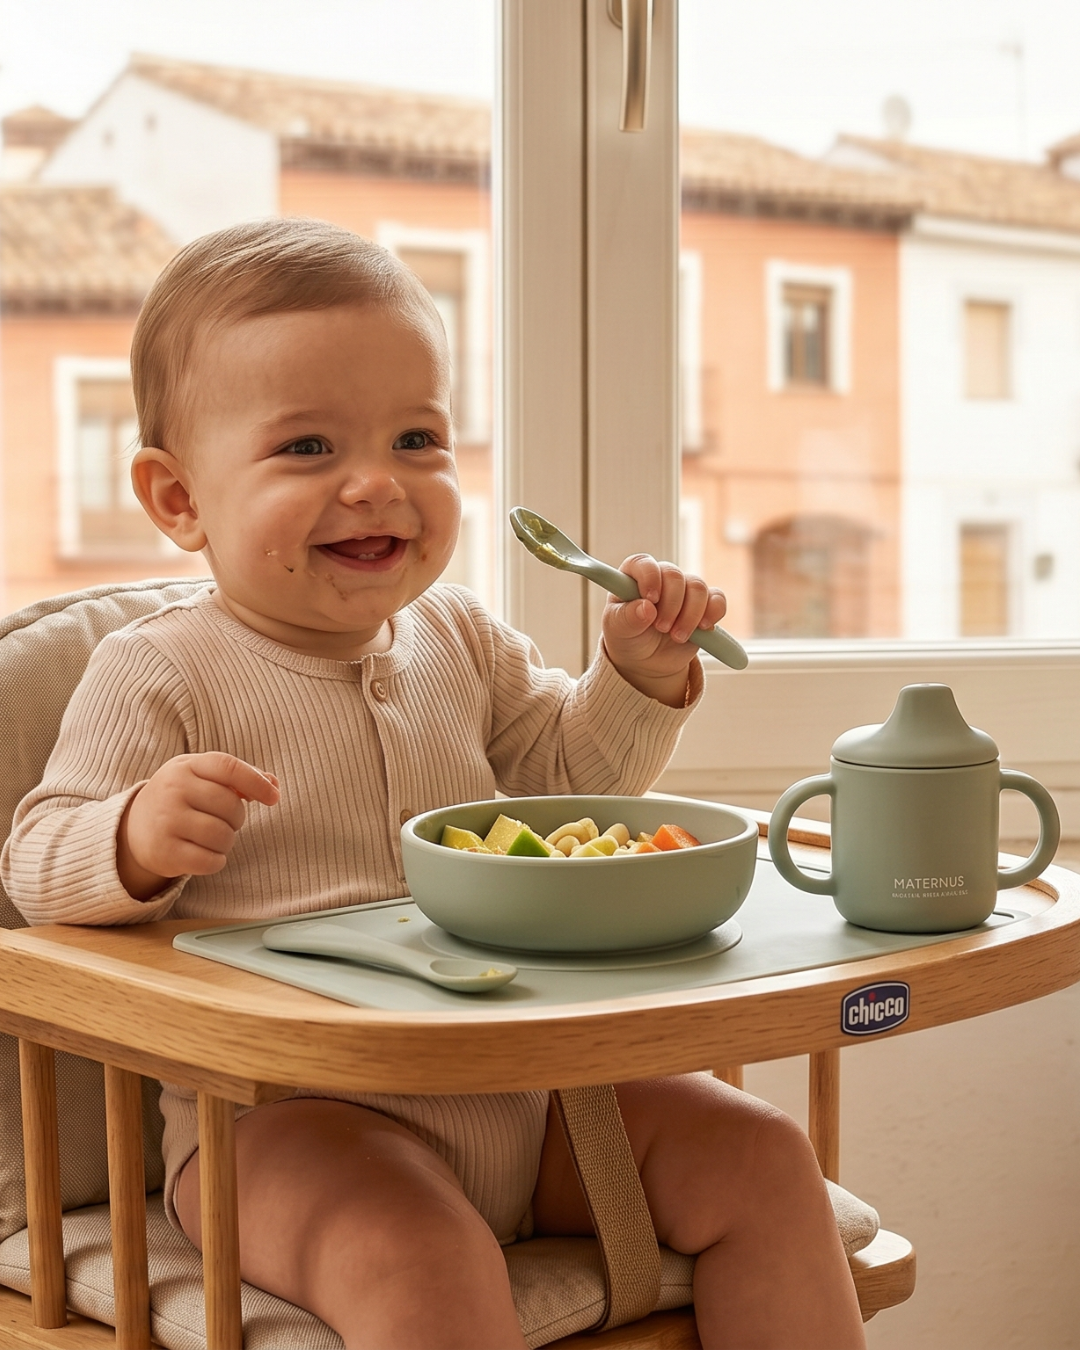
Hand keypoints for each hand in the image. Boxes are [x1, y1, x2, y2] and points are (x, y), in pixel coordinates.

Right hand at [117, 753, 279, 899]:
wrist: (133, 828)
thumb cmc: (181, 797)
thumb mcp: (202, 777)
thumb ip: (239, 778)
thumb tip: (273, 784)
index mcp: (186, 766)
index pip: (228, 767)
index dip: (256, 782)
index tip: (273, 798)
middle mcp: (173, 790)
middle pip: (231, 806)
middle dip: (237, 818)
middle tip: (224, 821)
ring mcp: (166, 821)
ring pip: (223, 836)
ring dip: (227, 842)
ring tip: (213, 838)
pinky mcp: (164, 852)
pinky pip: (210, 861)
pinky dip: (216, 861)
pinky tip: (205, 854)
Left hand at [600, 554, 726, 706]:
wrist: (646, 661)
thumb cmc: (627, 638)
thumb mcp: (619, 630)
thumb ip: (627, 618)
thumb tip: (646, 608)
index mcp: (634, 577)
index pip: (643, 563)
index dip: (650, 577)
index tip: (651, 600)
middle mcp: (661, 578)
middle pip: (675, 575)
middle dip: (671, 605)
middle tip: (661, 628)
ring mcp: (684, 590)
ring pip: (698, 588)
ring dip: (690, 615)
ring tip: (677, 637)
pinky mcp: (705, 605)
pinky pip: (717, 599)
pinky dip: (713, 613)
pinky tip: (702, 629)